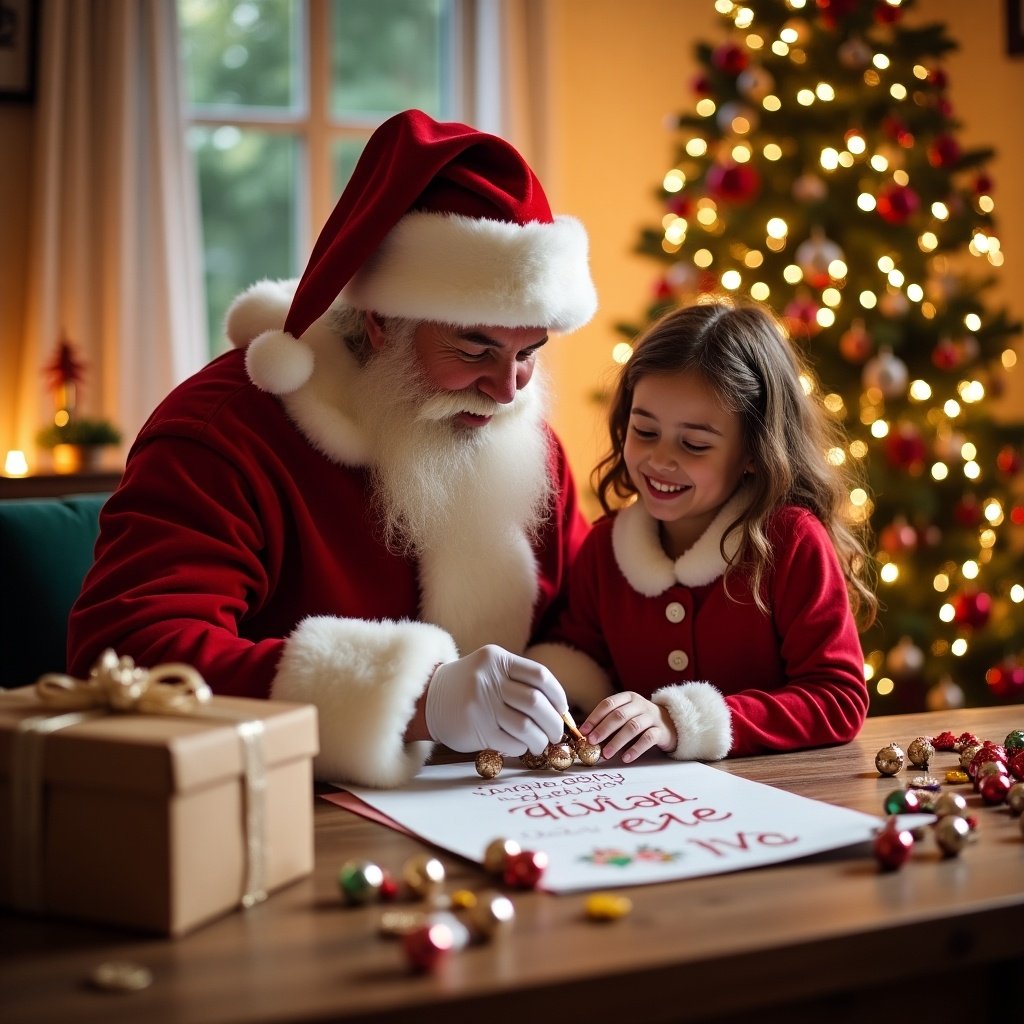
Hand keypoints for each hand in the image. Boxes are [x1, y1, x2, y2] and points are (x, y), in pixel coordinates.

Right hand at [425, 645, 567, 754]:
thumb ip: (519, 681)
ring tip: (541, 743)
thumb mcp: (490, 670)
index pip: (540, 676)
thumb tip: (558, 710)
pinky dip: (522, 747)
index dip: (558, 695)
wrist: (429, 700)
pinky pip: (511, 742)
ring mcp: (481, 704)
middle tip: (556, 732)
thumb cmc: (470, 686)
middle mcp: (488, 679)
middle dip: (553, 722)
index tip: (562, 709)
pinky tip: (520, 746)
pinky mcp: (476, 728)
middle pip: (536, 702)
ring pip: (526, 725)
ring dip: (540, 739)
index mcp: (497, 660)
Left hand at [580, 692, 676, 763]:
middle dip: (603, 729)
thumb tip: (586, 737)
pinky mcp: (661, 731)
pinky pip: (648, 739)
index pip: (608, 704)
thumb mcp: (626, 716)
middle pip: (619, 715)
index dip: (594, 717)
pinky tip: (626, 758)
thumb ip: (609, 724)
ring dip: (617, 741)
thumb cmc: (640, 721)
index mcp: (628, 698)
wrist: (671, 724)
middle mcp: (640, 705)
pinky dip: (635, 749)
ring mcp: (652, 717)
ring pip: (632, 727)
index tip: (583, 731)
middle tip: (592, 742)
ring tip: (606, 754)